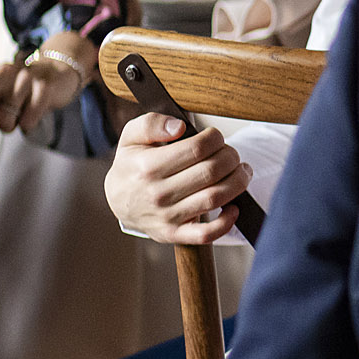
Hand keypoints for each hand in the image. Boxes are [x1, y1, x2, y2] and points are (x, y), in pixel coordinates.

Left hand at [0, 48, 87, 151]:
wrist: (58, 72)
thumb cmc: (20, 89)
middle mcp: (1, 70)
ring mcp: (23, 77)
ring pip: (5, 117)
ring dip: (9, 125)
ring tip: (17, 115)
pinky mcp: (44, 86)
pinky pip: (28, 119)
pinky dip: (28, 125)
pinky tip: (31, 115)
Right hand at [104, 112, 252, 244]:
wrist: (117, 201)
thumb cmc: (132, 165)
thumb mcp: (131, 138)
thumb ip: (151, 124)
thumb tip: (179, 127)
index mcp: (147, 167)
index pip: (197, 148)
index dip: (215, 138)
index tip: (216, 136)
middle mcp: (157, 194)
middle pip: (211, 171)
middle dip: (230, 157)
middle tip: (231, 153)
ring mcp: (166, 217)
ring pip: (215, 198)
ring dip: (238, 182)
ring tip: (241, 170)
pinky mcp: (174, 234)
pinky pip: (206, 234)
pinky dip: (227, 222)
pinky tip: (234, 207)